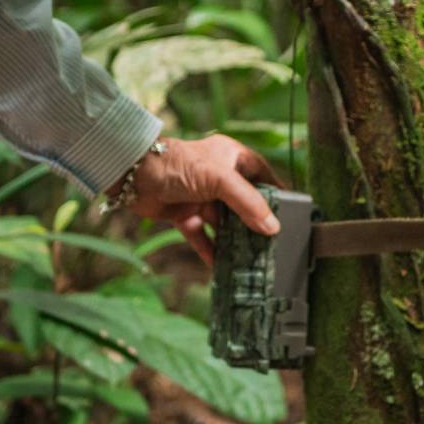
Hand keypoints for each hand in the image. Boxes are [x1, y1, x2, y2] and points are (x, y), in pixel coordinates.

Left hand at [128, 134, 284, 263]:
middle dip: (256, 223)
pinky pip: (202, 235)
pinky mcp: (184, 213)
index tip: (291, 214)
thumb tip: (272, 228)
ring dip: (234, 239)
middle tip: (273, 243)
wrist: (132, 175)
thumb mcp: (219, 180)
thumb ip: (248, 203)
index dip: (276, 193)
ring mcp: (201, 196)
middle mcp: (219, 176)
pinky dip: (210, 250)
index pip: (262, 175)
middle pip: (244, 203)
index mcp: (232, 157)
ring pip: (224, 222)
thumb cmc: (177, 164)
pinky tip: (221, 266)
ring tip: (251, 259)